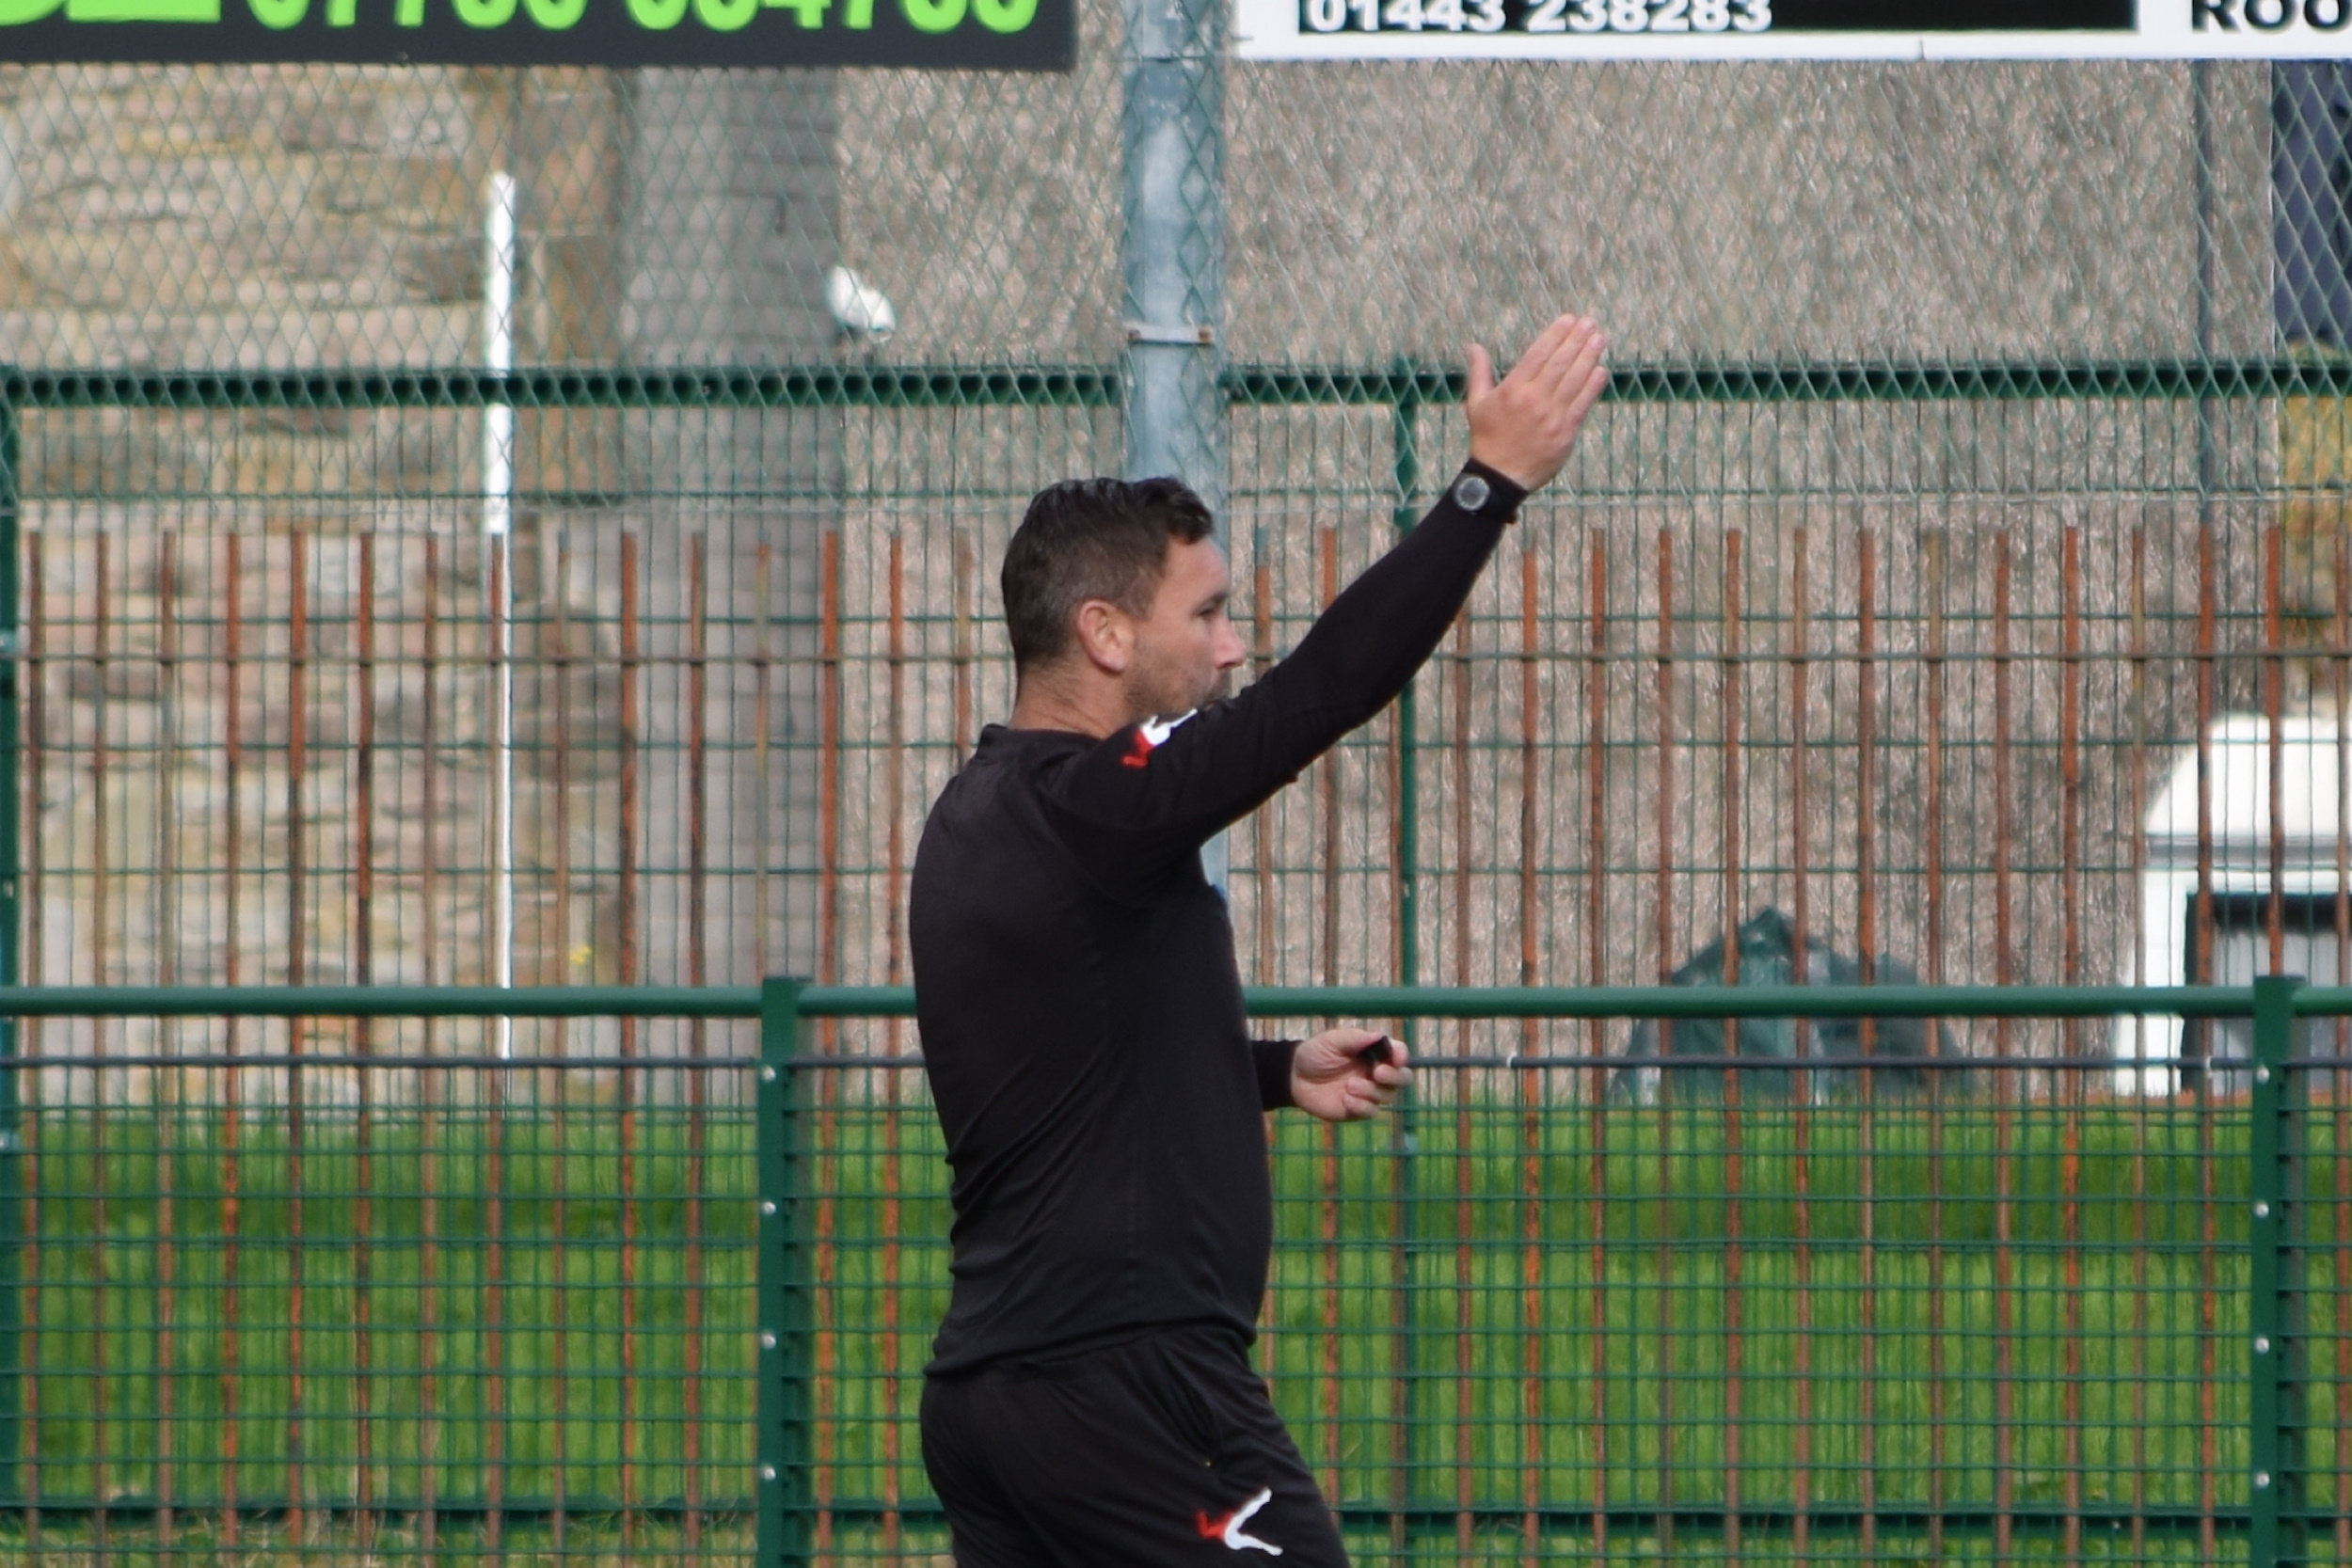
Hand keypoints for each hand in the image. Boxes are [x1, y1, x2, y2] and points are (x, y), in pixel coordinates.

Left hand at [1290, 1028, 1410, 1123]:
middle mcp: (1377, 1073)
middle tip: (1378, 1073)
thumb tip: (1380, 1037)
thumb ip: (1356, 1039)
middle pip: (1403, 1078)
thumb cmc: (1316, 1053)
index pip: (1398, 1054)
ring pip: (1387, 1096)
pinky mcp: (1358, 1109)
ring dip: (1371, 1091)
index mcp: (1374, 1053)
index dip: (1401, 1055)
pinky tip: (1346, 1099)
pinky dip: (1361, 1106)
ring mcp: (1369, 1092)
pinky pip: (1371, 1111)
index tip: (1396, 1058)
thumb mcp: (1333, 1041)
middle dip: (1395, 1077)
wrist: (1295, 1077)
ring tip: (1349, 1085)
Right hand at [1464, 313, 1608, 491]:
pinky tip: (1600, 370)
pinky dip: (1592, 386)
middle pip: (1560, 364)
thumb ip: (1478, 372)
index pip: (1538, 355)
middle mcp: (1533, 400)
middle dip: (1576, 340)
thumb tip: (1473, 346)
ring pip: (1574, 381)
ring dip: (1589, 357)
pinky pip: (1582, 404)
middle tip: (1590, 323)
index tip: (1569, 320)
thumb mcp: (1476, 404)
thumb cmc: (1487, 439)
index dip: (1556, 335)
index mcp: (1512, 390)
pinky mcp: (1565, 433)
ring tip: (1599, 339)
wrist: (1500, 478)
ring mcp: (1551, 417)